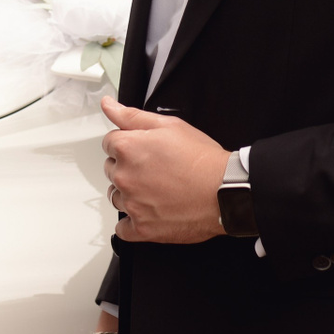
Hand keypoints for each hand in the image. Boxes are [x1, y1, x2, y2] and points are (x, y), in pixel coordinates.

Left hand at [101, 95, 231, 243]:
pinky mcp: (141, 228)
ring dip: (129, 193)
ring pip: (116, 197)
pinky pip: (123, 229)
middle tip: (154, 168)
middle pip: (111, 169)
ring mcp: (131, 204)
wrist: (224, 191)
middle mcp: (124, 177)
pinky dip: (133, 221)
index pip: (109, 143)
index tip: (142, 149)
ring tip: (155, 189)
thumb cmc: (201, 159)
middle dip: (127, 167)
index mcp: (127, 148)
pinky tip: (149, 212)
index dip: (127, 143)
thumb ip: (131, 115)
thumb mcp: (169, 125)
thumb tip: (109, 105)